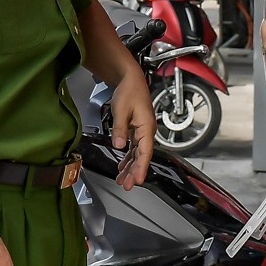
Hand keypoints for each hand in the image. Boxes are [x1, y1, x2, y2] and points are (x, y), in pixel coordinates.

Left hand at [108, 70, 155, 189]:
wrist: (131, 80)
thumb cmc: (130, 91)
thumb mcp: (121, 110)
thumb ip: (120, 129)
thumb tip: (119, 144)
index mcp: (146, 127)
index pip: (145, 152)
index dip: (141, 167)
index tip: (137, 179)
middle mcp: (146, 131)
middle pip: (141, 156)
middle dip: (134, 172)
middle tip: (127, 185)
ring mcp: (142, 132)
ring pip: (137, 154)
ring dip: (130, 167)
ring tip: (122, 180)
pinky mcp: (136, 130)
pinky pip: (133, 148)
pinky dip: (128, 158)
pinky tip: (122, 166)